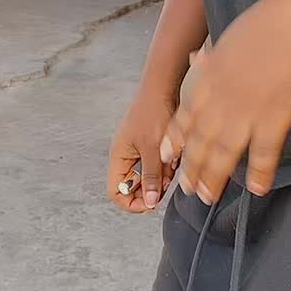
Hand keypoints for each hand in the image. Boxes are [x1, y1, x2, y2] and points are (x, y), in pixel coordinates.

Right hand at [107, 85, 178, 213]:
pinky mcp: (152, 145)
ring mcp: (139, 150)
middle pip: (134, 186)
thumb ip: (151, 177)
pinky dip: (168, 164)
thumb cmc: (153, 112)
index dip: (131, 202)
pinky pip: (159, 164)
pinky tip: (175, 154)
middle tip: (165, 180)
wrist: (165, 87)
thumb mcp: (153, 149)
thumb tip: (149, 203)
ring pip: (150, 176)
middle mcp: (126, 155)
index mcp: (119, 157)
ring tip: (171, 162)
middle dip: (152, 187)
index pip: (116, 191)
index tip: (150, 204)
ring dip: (162, 174)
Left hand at [160, 0, 290, 202]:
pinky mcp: (273, 119)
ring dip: (215, 177)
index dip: (175, 140)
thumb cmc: (264, 22)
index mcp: (208, 79)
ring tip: (208, 197)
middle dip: (193, 168)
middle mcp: (219, 101)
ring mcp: (245, 113)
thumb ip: (212, 58)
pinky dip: (259, 173)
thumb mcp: (226, 38)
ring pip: (224, 154)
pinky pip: (263, 154)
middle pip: (200, 142)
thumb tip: (198, 60)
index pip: (185, 117)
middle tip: (189, 190)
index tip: (167, 156)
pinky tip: (257, 189)